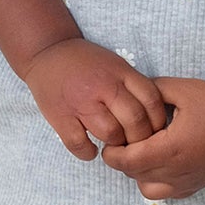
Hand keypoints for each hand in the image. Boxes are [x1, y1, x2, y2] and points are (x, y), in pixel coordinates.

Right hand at [21, 41, 170, 160]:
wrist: (47, 52)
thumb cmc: (86, 62)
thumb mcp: (116, 64)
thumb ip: (133, 86)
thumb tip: (156, 118)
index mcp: (120, 72)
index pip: (151, 100)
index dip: (158, 121)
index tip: (154, 131)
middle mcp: (103, 86)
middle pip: (135, 121)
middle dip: (140, 139)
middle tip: (135, 144)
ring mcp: (81, 102)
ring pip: (111, 134)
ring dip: (116, 146)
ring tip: (114, 146)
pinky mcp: (60, 116)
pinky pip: (80, 143)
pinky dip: (88, 152)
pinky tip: (90, 149)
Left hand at [99, 76, 204, 199]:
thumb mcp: (179, 88)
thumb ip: (150, 91)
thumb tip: (130, 96)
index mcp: (170, 148)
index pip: (126, 162)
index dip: (112, 153)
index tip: (113, 138)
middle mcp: (177, 171)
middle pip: (134, 176)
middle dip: (123, 160)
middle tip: (124, 140)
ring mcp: (189, 181)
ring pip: (149, 190)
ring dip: (139, 174)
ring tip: (144, 153)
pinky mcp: (199, 184)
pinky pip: (169, 194)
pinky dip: (158, 183)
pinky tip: (163, 162)